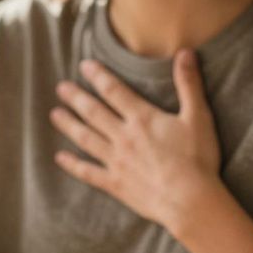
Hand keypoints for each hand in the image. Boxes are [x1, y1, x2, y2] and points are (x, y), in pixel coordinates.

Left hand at [51, 51, 220, 233]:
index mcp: (142, 119)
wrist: (190, 200)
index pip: (114, 91)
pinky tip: (60, 157)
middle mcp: (123, 137)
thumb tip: (185, 52)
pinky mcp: (115, 184)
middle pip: (94, 113)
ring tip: (54, 114)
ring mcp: (116, 161)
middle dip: (76, 98)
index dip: (98, 77)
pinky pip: (88, 172)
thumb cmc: (197, 159)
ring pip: (86, 138)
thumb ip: (189, 84)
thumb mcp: (198, 116)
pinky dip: (72, 164)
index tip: (84, 66)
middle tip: (61, 87)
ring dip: (69, 125)